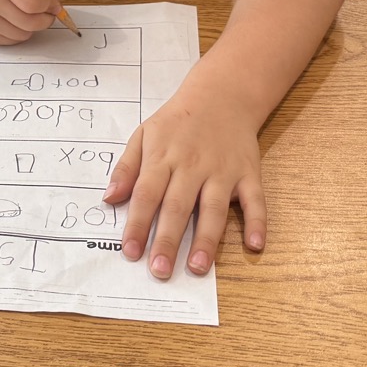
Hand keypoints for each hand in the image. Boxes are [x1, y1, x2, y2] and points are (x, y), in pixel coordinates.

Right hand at [0, 0, 61, 44]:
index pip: (33, 2)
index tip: (52, 1)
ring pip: (23, 34)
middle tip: (46, 10)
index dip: (49, 4)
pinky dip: (20, 32)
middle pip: (30, 22)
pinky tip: (14, 18)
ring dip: (32, 25)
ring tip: (27, 10)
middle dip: (45, 18)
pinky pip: (13, 41)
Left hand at [103, 94, 266, 277]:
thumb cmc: (177, 122)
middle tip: (159, 270)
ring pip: (214, 208)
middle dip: (168, 240)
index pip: (147, 194)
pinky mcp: (248, 173)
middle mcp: (193, 166)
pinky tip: (254, 245)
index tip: (130, 252)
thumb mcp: (144, 134)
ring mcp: (223, 170)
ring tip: (198, 268)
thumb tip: (109, 198)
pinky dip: (257, 222)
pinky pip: (255, 200)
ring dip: (208, 240)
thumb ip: (126, 167)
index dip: (138, 224)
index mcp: (163, 157)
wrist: (222, 95)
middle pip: (178, 206)